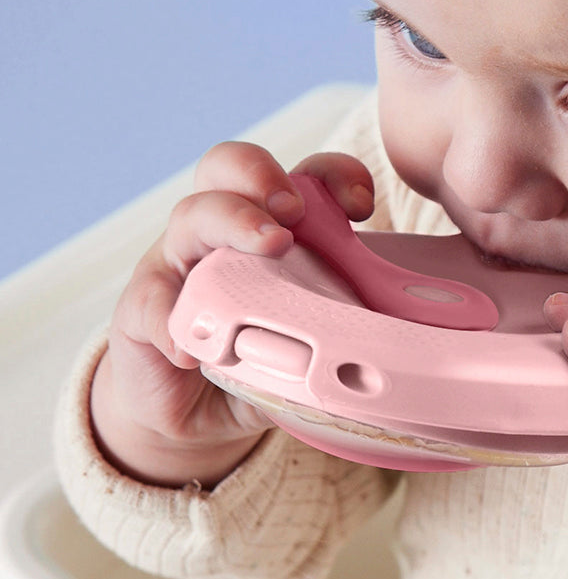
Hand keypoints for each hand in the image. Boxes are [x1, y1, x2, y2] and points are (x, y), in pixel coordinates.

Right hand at [90, 142, 374, 487]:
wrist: (196, 411)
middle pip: (229, 166)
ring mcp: (177, 264)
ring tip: (271, 246)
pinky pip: (149, 302)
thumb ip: (354, 328)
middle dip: (264, 174)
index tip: (363, 205)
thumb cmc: (266, 355)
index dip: (334, 173)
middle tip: (296, 210)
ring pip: (191, 216)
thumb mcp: (316, 337)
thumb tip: (415, 347)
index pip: (303, 174)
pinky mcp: (140, 313)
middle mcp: (223, 229)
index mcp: (274, 224)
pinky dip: (170, 318)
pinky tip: (193, 348)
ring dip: (233, 222)